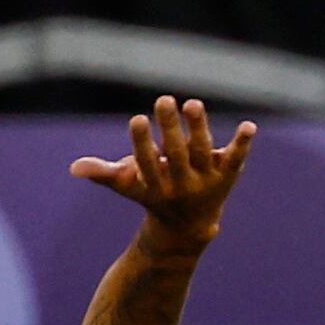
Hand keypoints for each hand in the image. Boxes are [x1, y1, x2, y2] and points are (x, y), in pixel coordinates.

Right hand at [72, 96, 255, 252]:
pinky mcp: (227, 174)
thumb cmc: (152, 195)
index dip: (143, 142)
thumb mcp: (128, 185)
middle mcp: (182, 184)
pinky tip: (249, 126)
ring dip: (199, 128)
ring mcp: (206, 180)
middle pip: (177, 154)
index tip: (137, 119)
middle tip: (163, 100)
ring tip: (191, 103)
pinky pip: (236, 158)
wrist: (188, 225)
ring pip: (203, 151)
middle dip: (170, 128)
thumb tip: (74, 168)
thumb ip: (102, 174)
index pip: (148, 164)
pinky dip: (243, 143)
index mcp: (156, 187)